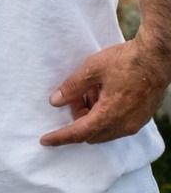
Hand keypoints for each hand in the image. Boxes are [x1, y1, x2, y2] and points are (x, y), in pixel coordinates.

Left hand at [41, 38, 170, 145]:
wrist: (155, 60)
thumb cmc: (124, 62)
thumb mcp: (91, 69)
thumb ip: (72, 87)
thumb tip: (55, 101)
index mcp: (109, 114)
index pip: (80, 132)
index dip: (61, 137)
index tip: (46, 140)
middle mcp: (123, 125)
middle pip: (91, 133)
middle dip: (76, 119)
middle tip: (71, 96)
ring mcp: (133, 124)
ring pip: (103, 129)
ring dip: (90, 115)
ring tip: (87, 89)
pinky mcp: (139, 118)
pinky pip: (115, 124)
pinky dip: (103, 114)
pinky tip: (100, 92)